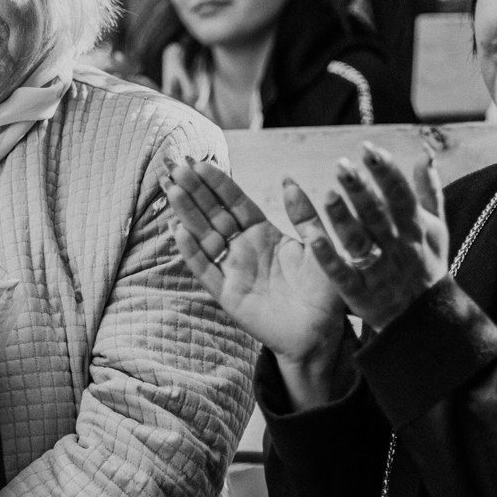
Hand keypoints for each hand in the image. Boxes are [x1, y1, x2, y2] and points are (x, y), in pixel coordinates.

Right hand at [165, 160, 350, 405]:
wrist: (321, 334)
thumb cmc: (325, 292)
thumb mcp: (321, 246)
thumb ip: (305, 215)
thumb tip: (288, 179)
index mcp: (264, 233)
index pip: (234, 202)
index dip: (217, 182)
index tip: (200, 162)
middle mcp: (244, 249)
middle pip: (213, 214)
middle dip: (193, 190)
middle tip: (174, 165)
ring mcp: (233, 271)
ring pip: (203, 237)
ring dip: (186, 214)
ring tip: (171, 188)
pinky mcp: (227, 295)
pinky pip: (205, 270)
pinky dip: (191, 252)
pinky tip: (178, 231)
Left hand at [310, 144, 447, 334]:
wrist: (424, 318)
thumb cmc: (427, 263)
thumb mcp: (435, 227)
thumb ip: (428, 189)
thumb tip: (425, 153)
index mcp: (414, 228)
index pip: (400, 195)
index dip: (386, 172)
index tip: (369, 148)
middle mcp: (397, 246)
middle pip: (377, 215)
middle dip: (360, 189)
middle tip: (341, 164)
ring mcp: (378, 269)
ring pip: (359, 242)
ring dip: (343, 219)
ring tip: (327, 194)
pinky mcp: (359, 292)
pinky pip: (341, 273)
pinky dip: (327, 256)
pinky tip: (309, 236)